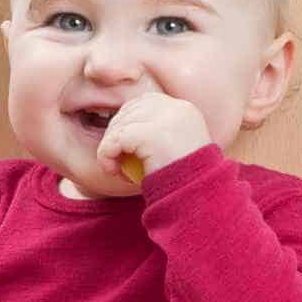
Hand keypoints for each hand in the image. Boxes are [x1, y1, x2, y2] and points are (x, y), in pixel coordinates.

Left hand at [95, 93, 209, 181]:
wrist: (195, 198)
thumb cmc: (183, 183)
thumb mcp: (176, 151)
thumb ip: (157, 135)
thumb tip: (126, 128)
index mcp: (184, 110)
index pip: (145, 103)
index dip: (129, 122)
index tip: (125, 148)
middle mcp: (175, 108)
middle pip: (129, 110)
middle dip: (115, 135)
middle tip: (118, 162)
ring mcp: (163, 119)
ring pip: (118, 125)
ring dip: (110, 149)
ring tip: (117, 169)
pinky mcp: (149, 134)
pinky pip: (114, 141)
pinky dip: (106, 156)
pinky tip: (114, 171)